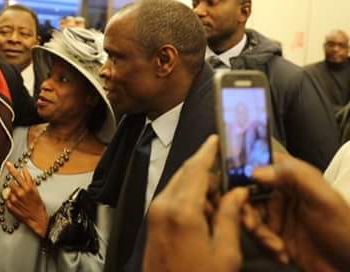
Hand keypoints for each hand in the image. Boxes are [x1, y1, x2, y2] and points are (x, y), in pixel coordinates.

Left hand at [4, 163, 48, 236]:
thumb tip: (23, 170)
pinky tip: (17, 204)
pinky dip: (10, 201)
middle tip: (19, 190)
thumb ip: (28, 179)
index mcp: (27, 188)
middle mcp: (20, 193)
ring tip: (19, 199)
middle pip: (10, 183)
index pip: (17, 175)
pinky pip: (7, 200)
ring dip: (12, 193)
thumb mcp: (35, 190)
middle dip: (14, 185)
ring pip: (8, 191)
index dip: (11, 168)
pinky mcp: (10, 207)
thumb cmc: (38, 204)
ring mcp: (14, 200)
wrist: (37, 218)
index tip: (7, 163)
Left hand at [143, 135, 248, 271]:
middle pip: (186, 174)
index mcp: (181, 209)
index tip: (217, 138)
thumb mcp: (225, 252)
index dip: (207, 151)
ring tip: (223, 198)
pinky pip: (172, 199)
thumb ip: (230, 216)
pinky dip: (189, 198)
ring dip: (198, 186)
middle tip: (228, 171)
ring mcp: (155, 214)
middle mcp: (163, 205)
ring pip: (179, 186)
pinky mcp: (153, 223)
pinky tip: (207, 211)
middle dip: (206, 169)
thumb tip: (237, 192)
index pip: (196, 169)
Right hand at [244, 153, 349, 271]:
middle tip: (251, 224)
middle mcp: (281, 193)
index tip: (232, 182)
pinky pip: (256, 236)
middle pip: (247, 192)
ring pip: (248, 215)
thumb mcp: (323, 199)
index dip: (241, 169)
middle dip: (245, 209)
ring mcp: (277, 215)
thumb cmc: (345, 230)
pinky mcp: (275, 236)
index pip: (260, 162)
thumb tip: (255, 170)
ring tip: (275, 245)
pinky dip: (265, 246)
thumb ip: (293, 177)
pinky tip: (282, 253)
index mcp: (293, 178)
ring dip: (257, 232)